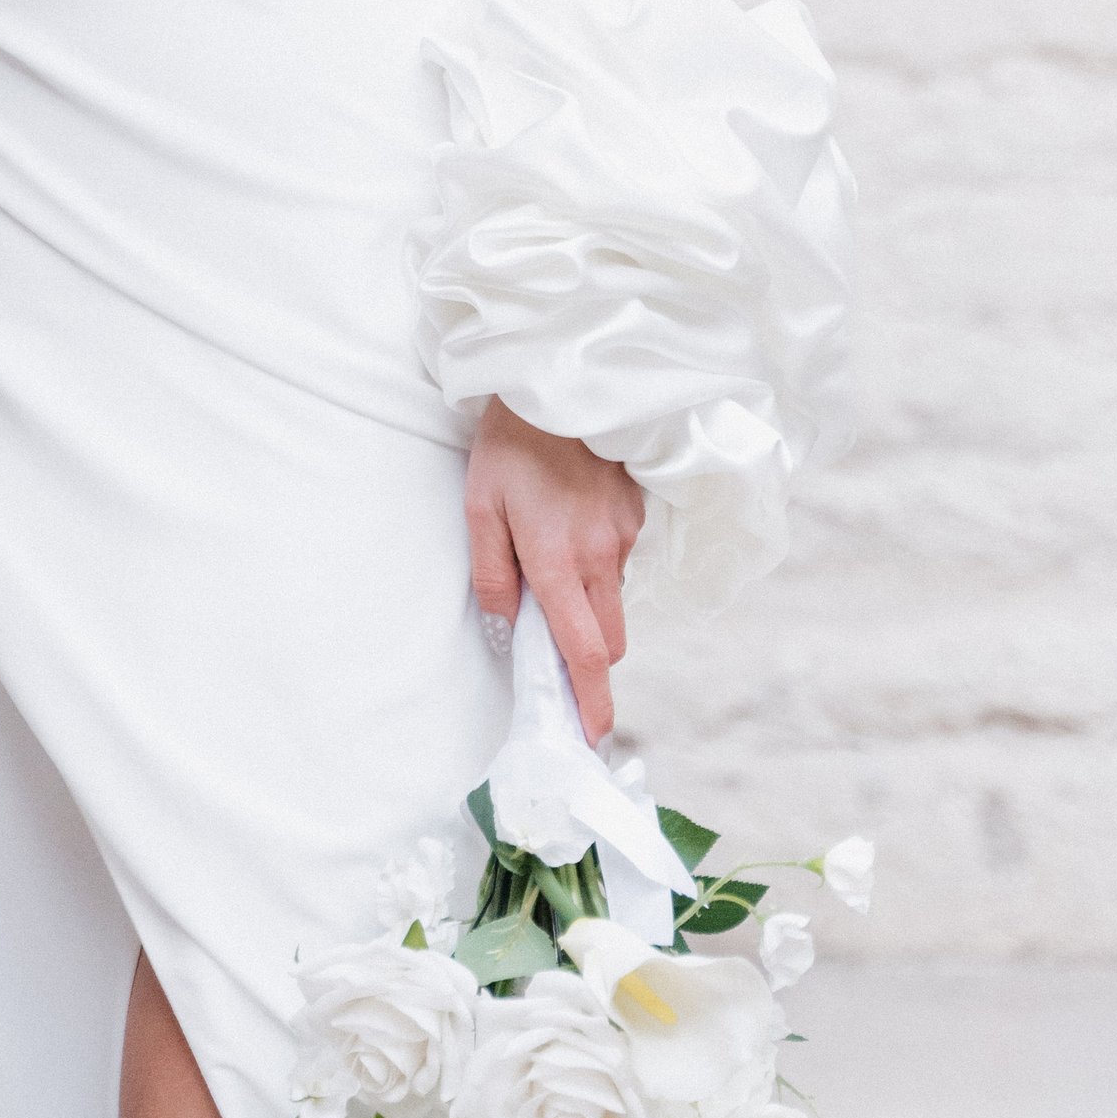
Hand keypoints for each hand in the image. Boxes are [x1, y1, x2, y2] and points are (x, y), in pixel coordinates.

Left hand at [465, 398, 645, 743]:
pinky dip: (598, 560)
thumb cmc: (510, 444)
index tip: (592, 737)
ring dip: (589, 601)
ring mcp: (626, 534)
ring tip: (550, 552)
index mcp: (558, 560)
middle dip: (588, 657)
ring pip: (614, 598)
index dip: (590, 700)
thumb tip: (509, 624)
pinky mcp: (637, 512)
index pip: (584, 651)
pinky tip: (572, 519)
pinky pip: (620, 558)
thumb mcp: (479, 506)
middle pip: (608, 639)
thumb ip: (491, 572)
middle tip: (554, 644)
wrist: (560, 380)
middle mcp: (602, 555)